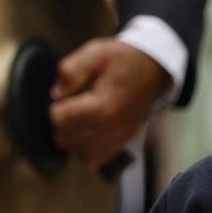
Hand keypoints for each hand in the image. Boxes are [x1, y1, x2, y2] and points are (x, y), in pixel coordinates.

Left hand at [50, 39, 169, 167]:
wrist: (155, 69)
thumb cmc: (127, 60)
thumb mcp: (96, 53)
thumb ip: (71, 71)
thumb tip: (55, 93)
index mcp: (102, 107)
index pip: (59, 120)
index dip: (56, 106)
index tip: (68, 95)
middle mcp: (110, 129)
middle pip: (66, 140)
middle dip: (62, 123)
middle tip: (71, 105)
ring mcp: (117, 139)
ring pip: (78, 154)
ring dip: (71, 139)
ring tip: (77, 119)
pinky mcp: (121, 144)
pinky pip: (94, 159)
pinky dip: (85, 149)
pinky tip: (86, 131)